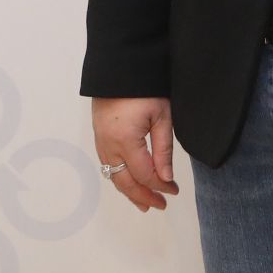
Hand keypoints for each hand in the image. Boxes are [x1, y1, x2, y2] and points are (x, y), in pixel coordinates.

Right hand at [91, 96, 180, 210]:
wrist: (119, 67)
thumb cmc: (144, 87)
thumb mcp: (161, 116)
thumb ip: (163, 150)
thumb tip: (166, 178)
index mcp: (126, 140)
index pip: (145, 175)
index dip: (160, 186)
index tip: (174, 191)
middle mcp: (109, 145)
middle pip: (126, 182)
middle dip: (144, 196)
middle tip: (161, 205)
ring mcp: (101, 142)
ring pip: (114, 177)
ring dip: (130, 192)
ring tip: (145, 203)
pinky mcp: (99, 137)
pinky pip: (108, 166)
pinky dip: (120, 178)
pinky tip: (129, 183)